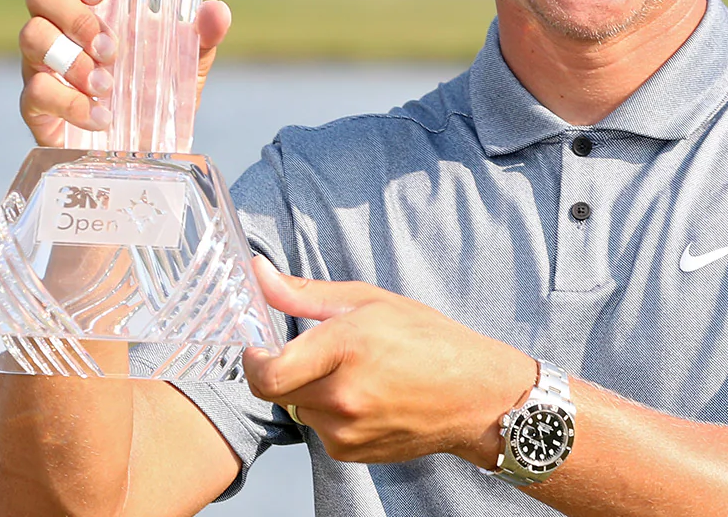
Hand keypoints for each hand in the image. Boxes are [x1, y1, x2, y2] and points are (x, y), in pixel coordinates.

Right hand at [18, 0, 231, 146]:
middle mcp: (57, 24)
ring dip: (74, 59)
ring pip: (31, 35)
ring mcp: (40, 62)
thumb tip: (217, 11)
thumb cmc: (157, 90)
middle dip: (77, 15)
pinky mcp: (35, 103)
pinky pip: (36, 91)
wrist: (144, 148)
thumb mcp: (189, 60)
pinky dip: (72, 103)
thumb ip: (204, 33)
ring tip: (108, 85)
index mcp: (88, 1)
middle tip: (112, 47)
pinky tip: (101, 117)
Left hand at [242, 257, 534, 467]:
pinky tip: (365, 397)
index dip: (253, 360)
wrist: (475, 397)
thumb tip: (259, 274)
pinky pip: (319, 428)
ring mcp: (346, 430)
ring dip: (310, 391)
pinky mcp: (350, 453)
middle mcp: (343, 395)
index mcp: (347, 346)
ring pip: (298, 408)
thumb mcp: (370, 301)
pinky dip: (330, 413)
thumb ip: (305, 293)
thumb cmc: (430, 341)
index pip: (268, 371)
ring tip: (355, 374)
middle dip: (284, 369)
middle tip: (314, 354)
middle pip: (276, 389)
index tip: (259, 347)